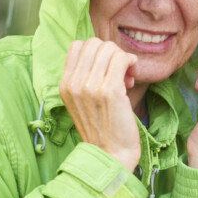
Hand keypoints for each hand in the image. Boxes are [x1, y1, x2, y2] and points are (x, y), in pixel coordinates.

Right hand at [60, 38, 141, 169]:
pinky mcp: (110, 91)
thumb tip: (104, 54)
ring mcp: (91, 86)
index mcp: (65, 84)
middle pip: (94, 43)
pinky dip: (131, 62)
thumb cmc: (102, 128)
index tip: (106, 69)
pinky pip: (122, 59)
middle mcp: (74, 83)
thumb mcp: (82, 101)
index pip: (77, 46)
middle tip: (119, 73)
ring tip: (127, 78)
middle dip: (111, 53)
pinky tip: (132, 78)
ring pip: (110, 48)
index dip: (96, 51)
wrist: (110, 155)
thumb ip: (85, 78)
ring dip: (123, 58)